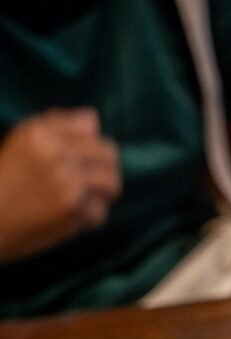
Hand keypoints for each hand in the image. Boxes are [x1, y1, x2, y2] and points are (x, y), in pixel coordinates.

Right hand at [0, 108, 120, 262]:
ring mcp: (65, 178)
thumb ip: (56, 126)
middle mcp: (54, 151)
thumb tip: (94, 118)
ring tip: (83, 201)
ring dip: (102, 195)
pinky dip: (89, 219)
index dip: (92, 149)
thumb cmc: (5, 183)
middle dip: (104, 171)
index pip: (91, 131)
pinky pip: (100, 211)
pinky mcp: (71, 206)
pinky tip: (71, 219)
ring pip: (111, 182)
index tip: (79, 163)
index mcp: (40, 132)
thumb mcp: (21, 145)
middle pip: (108, 155)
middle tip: (88, 185)